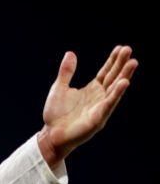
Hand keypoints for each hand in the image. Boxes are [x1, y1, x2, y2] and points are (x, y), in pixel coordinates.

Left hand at [38, 45, 137, 166]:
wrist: (51, 135)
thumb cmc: (55, 114)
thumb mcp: (59, 88)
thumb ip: (66, 72)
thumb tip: (70, 53)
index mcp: (92, 89)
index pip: (105, 72)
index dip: (113, 61)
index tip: (121, 48)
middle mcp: (99, 97)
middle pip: (113, 77)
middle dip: (121, 64)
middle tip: (129, 49)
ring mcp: (100, 107)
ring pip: (115, 89)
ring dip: (124, 75)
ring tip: (133, 62)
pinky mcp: (98, 118)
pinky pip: (109, 104)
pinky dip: (116, 94)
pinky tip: (124, 83)